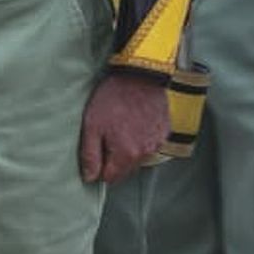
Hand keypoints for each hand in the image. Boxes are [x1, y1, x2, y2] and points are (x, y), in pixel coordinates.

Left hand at [79, 71, 167, 185]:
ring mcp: (157, 143)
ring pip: (138, 158)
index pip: (111, 178)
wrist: (140, 75)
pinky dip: (141, 139)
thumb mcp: (92, 125)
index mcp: (126, 154)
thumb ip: (90, 155)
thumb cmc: (113, 98)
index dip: (100, 167)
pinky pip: (149, 145)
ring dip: (129, 150)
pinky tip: (134, 122)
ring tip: (121, 126)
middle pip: (125, 170)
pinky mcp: (164, 132)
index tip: (96, 150)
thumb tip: (89, 178)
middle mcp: (145, 153)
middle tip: (106, 136)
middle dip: (114, 160)